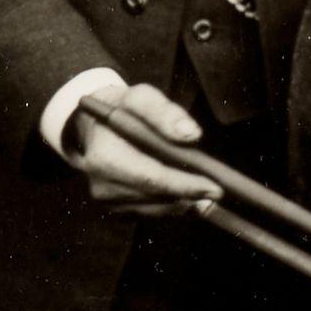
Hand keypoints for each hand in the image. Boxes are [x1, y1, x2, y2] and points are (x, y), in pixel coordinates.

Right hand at [61, 77, 218, 215]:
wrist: (93, 126)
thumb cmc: (120, 109)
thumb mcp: (140, 97)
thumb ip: (163, 112)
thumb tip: (191, 134)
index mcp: (104, 157)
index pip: (151, 179)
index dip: (185, 185)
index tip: (215, 187)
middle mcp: (102, 185)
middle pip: (158, 198)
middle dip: (190, 194)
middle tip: (217, 189)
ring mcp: (107, 201)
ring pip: (159, 208)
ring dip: (183, 200)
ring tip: (199, 185)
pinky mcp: (116, 210)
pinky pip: (153, 213)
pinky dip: (172, 203)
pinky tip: (181, 189)